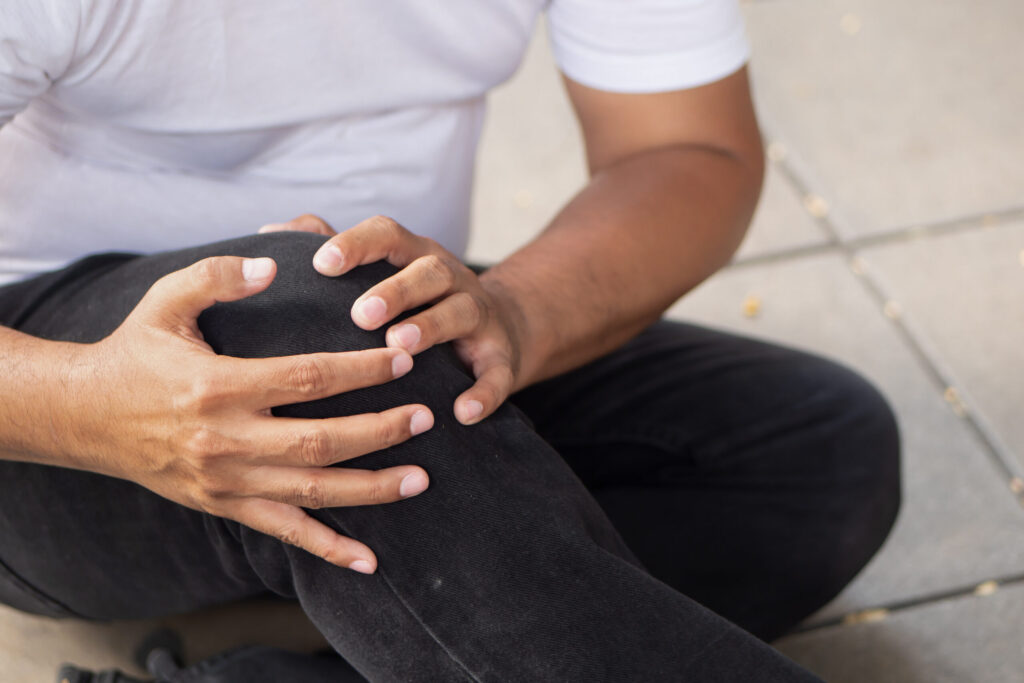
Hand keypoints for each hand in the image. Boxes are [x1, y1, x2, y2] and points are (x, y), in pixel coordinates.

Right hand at [64, 256, 433, 572]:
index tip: (401, 359)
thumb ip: (218, 275)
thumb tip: (273, 264)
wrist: (82, 416)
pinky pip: (284, 533)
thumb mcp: (164, 301)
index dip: (360, 370)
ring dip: (371, 488)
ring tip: (420, 478)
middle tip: (425, 417)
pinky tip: (368, 560)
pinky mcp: (224, 505)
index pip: (307, 379)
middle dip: (380, 431)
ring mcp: (226, 481)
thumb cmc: (133, 352)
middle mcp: (225, 440)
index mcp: (217, 386)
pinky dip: (329, 548)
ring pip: (312, 493)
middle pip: (320, 442)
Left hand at [260, 215, 526, 424]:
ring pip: (460, 311)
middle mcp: (449, 278)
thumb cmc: (417, 301)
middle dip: (395, 290)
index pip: (386, 235)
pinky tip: (463, 412)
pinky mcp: (501, 357)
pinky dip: (484, 392)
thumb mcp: (382, 270)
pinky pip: (497, 373)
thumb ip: (332, 249)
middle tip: (360, 315)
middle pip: (426, 270)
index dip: (356, 245)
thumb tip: (272, 234)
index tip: (322, 264)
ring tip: (400, 346)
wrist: (499, 330)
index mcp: (413, 255)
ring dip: (431, 327)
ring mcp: (478, 315)